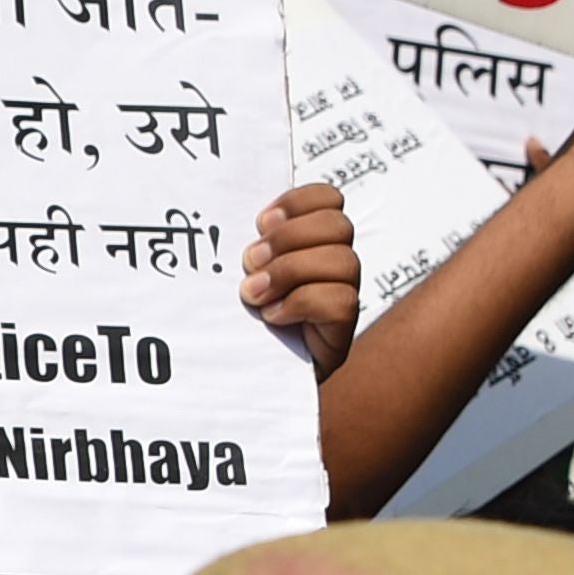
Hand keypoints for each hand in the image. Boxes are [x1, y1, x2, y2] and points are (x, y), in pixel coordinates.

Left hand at [242, 183, 360, 376]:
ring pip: (342, 261)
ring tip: (253, 293)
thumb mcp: (242, 273)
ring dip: (290, 271)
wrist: (247, 376)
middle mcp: (334, 264)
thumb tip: (230, 220)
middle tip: (250, 260)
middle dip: (289, 238)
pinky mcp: (342, 329)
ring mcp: (343, 295)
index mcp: (311, 241)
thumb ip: (248, 245)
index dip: (298, 201)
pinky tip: (272, 316)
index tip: (260, 221)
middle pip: (337, 225)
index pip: (328, 198)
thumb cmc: (241, 320)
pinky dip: (300, 303)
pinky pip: (339, 300)